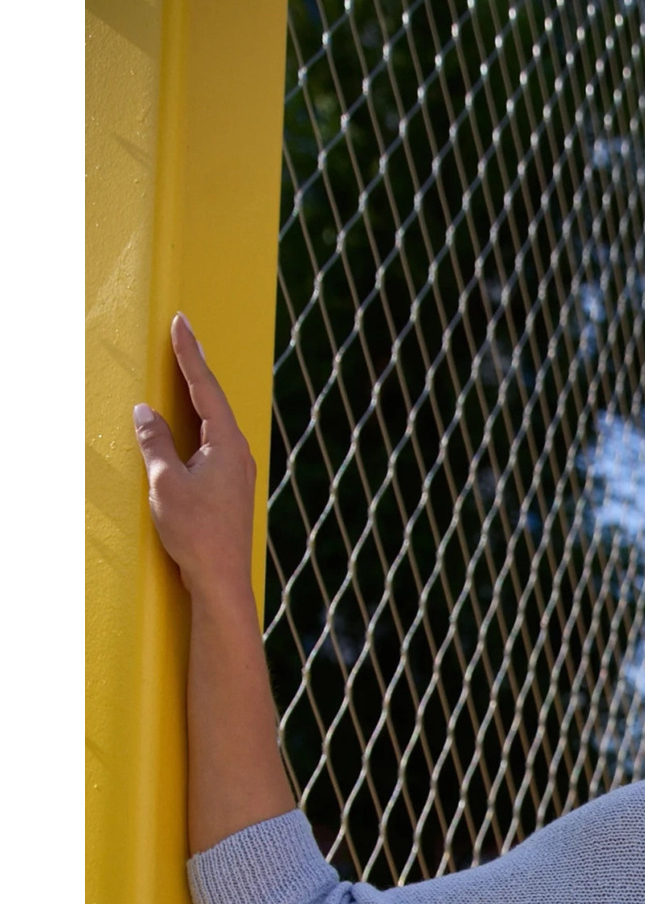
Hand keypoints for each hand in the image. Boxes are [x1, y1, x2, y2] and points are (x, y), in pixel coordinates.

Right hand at [133, 313, 257, 604]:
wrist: (221, 580)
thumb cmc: (197, 533)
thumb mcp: (165, 481)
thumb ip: (155, 442)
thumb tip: (146, 414)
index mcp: (227, 444)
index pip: (205, 387)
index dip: (189, 353)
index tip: (181, 322)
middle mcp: (239, 454)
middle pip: (214, 401)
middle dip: (195, 368)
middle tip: (183, 334)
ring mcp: (239, 473)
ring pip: (215, 423)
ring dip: (199, 396)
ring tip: (186, 369)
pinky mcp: (232, 489)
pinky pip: (213, 444)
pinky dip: (200, 425)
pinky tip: (193, 425)